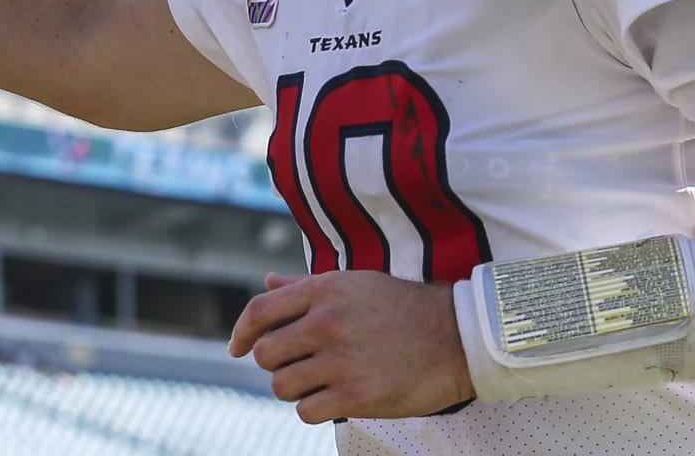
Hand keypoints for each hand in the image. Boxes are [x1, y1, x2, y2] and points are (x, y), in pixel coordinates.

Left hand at [228, 270, 472, 423]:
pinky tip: (335, 397)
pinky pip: (306, 411)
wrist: (456, 338)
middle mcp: (327, 322)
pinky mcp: (356, 396)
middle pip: (266, 354)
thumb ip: (305, 286)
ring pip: (282, 386)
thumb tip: (267, 284)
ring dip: (296, 388)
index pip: (260, 312)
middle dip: (276, 363)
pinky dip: (315, 408)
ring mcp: (341, 360)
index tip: (238, 347)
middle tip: (300, 365)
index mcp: (325, 290)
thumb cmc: (402, 308)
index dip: (241, 332)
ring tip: (322, 381)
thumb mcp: (354, 284)